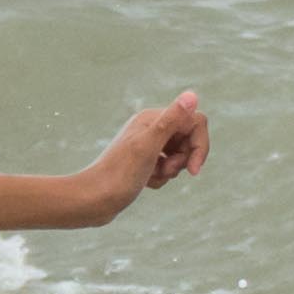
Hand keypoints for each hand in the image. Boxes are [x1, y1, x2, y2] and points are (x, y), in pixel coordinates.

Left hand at [81, 93, 213, 211]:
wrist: (93, 199)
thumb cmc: (120, 174)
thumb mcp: (148, 146)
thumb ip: (171, 120)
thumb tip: (192, 94)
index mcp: (152, 118)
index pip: (194, 121)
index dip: (199, 145)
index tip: (192, 169)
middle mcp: (150, 127)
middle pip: (188, 139)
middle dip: (183, 159)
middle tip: (166, 171)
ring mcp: (146, 145)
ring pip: (179, 154)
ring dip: (172, 170)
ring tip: (153, 176)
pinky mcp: (143, 162)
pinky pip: (166, 167)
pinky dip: (161, 178)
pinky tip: (146, 182)